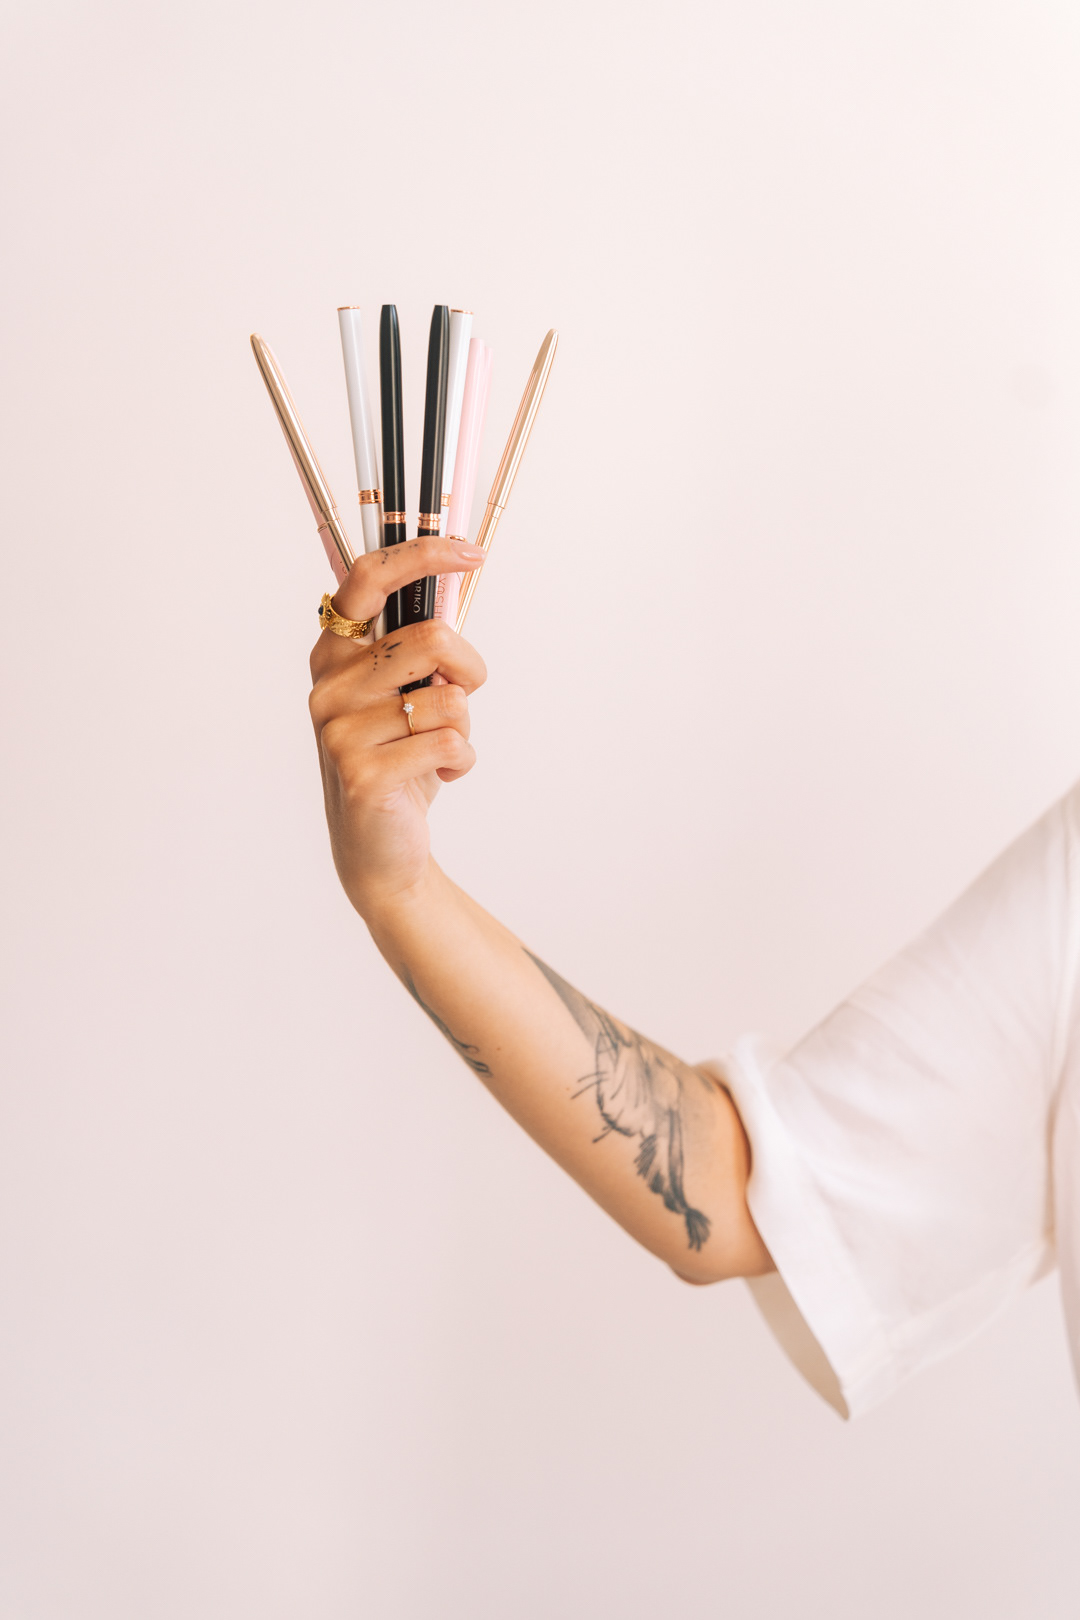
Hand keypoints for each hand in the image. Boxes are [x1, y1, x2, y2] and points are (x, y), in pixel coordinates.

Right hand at [308, 536, 487, 914]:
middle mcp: (329, 685)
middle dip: (468, 669)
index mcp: (335, 653)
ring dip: (464, 725)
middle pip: (431, 637)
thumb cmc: (399, 760)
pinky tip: (438, 776)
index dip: (423, 554)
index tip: (472, 552)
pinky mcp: (362, 771)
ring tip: (437, 749)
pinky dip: (462, 760)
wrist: (380, 848)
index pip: (369, 578)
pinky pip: (450, 742)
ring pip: (448, 697)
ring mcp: (339, 729)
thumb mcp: (405, 693)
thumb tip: (458, 571)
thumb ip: (421, 645)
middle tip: (461, 696)